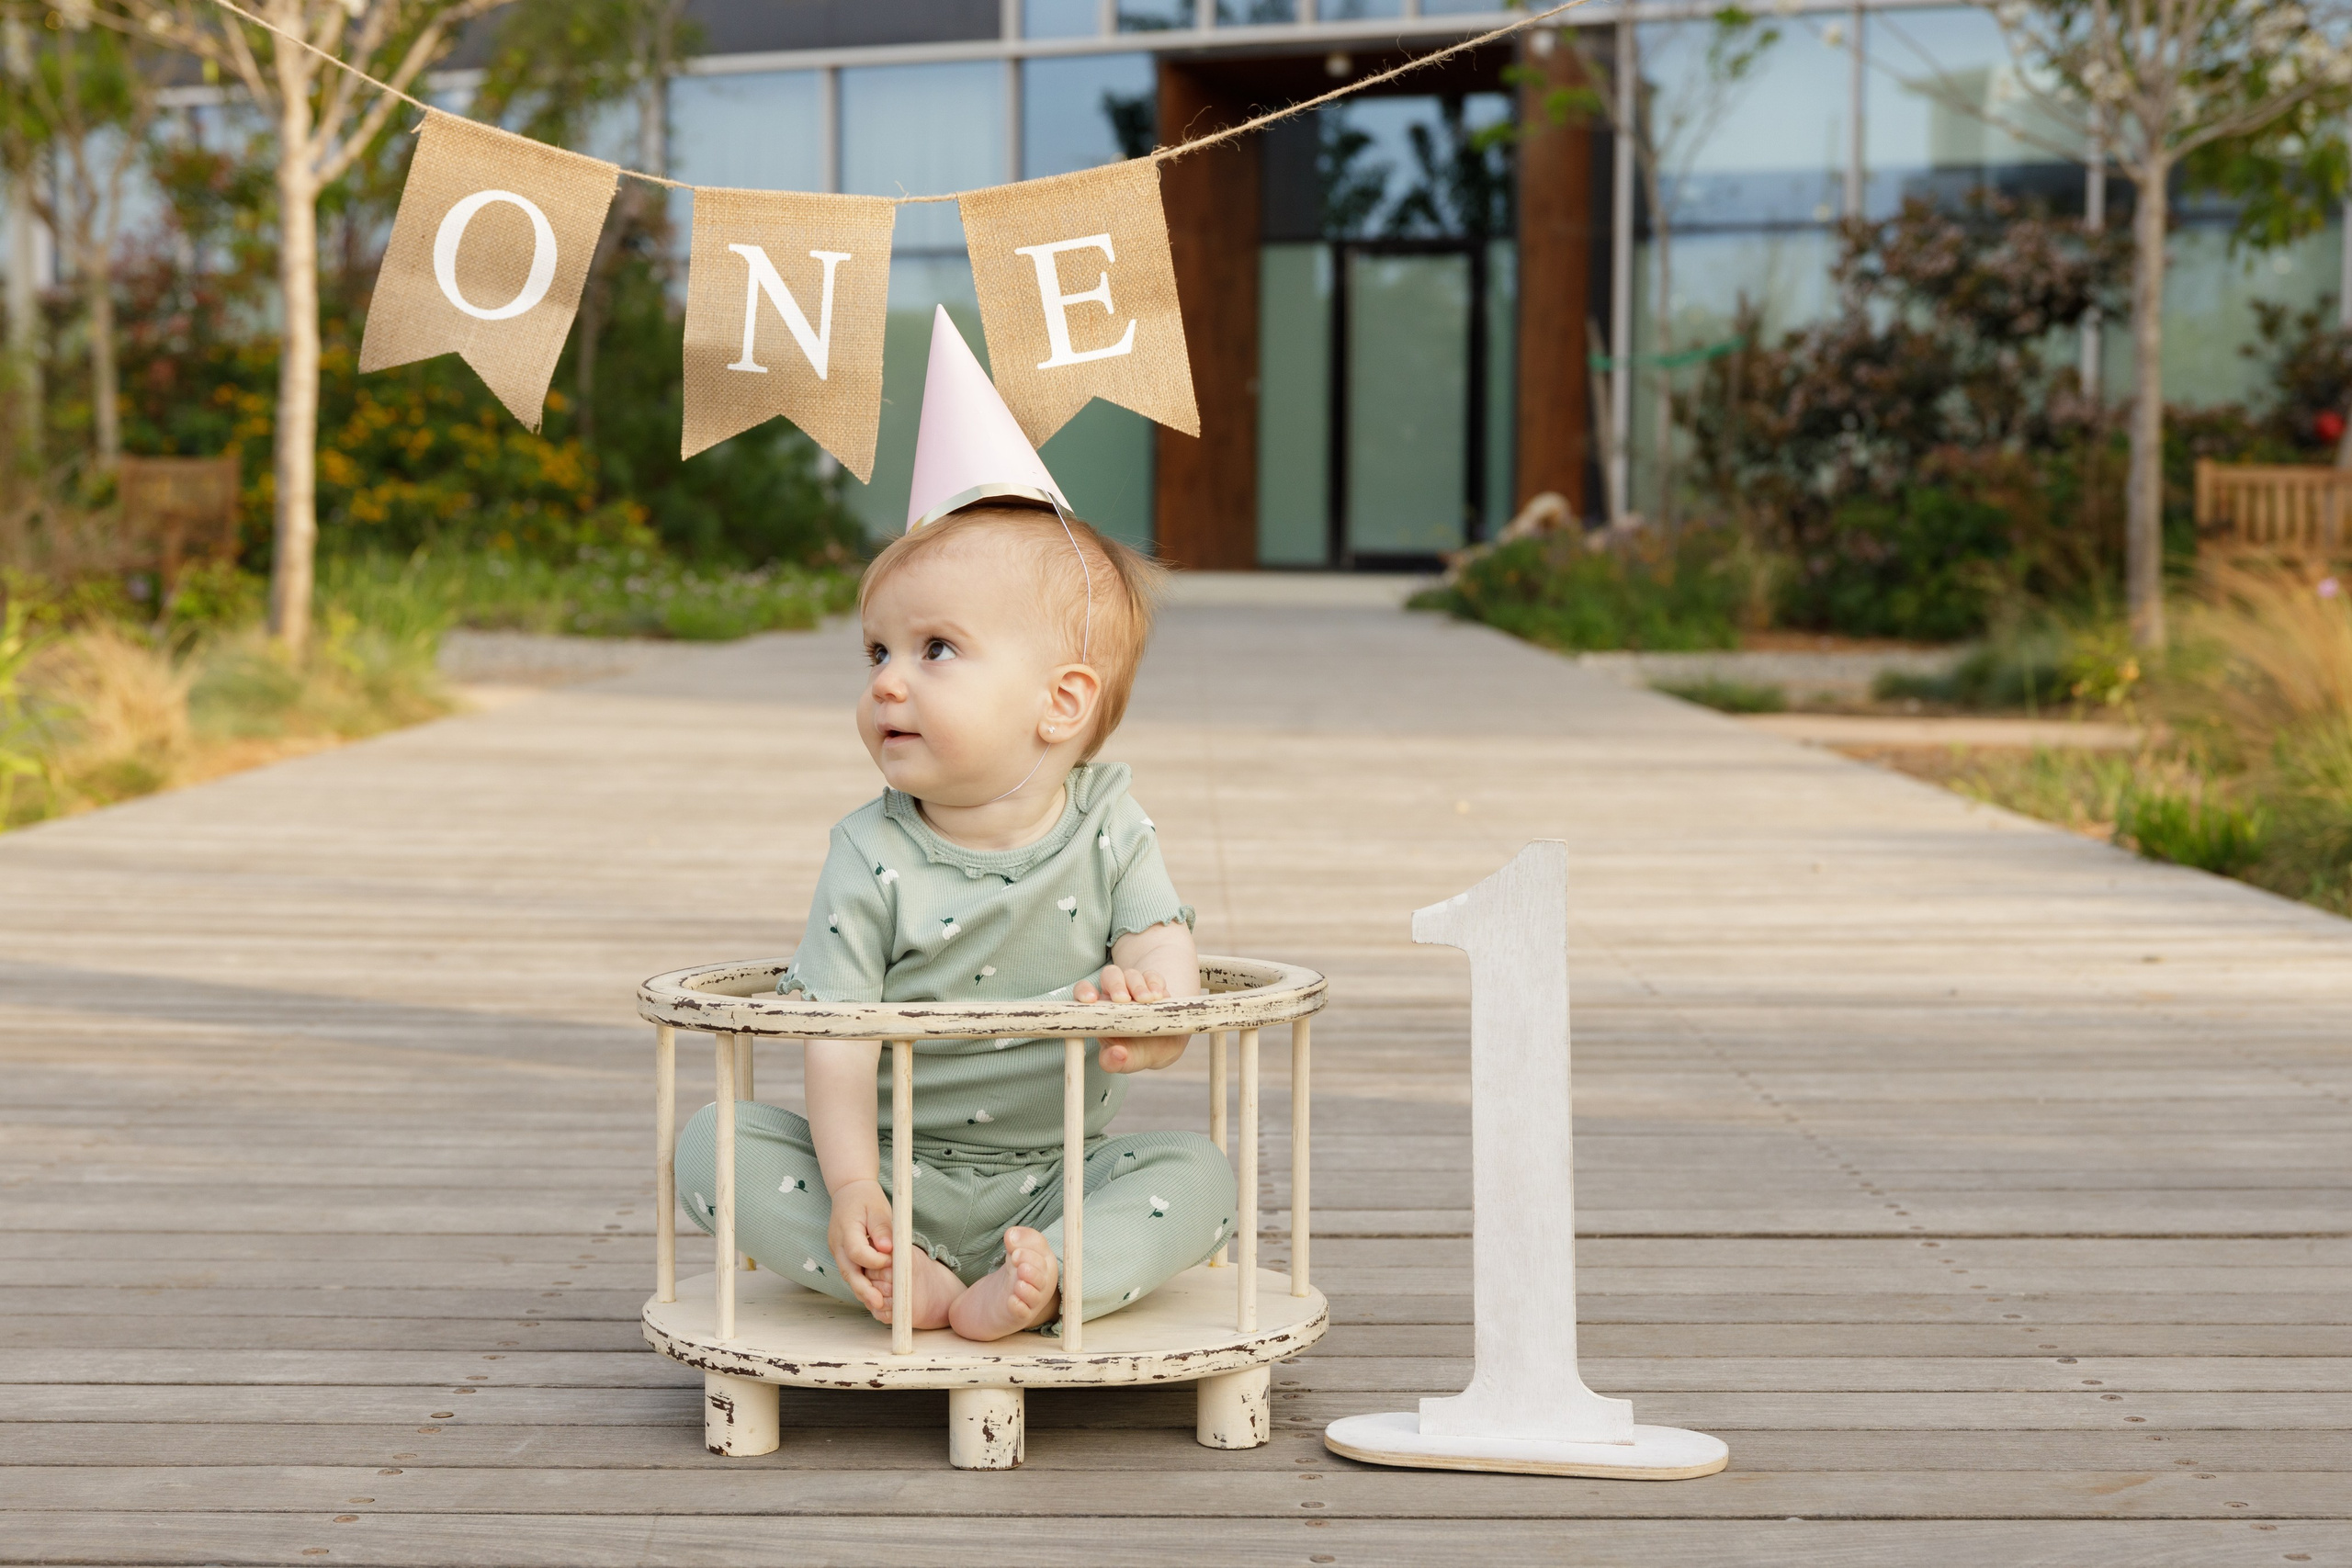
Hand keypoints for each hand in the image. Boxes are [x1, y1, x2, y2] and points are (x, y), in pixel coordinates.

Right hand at [825, 1177, 895, 1313]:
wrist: (849, 1191)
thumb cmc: (866, 1199)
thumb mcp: (878, 1208)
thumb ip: (882, 1228)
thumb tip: (888, 1248)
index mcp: (846, 1229)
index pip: (857, 1252)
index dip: (874, 1261)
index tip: (890, 1260)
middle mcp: (837, 1244)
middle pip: (848, 1271)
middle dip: (864, 1290)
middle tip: (879, 1303)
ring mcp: (837, 1251)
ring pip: (848, 1275)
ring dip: (862, 1291)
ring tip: (878, 1305)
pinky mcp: (842, 1255)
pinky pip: (851, 1272)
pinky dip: (861, 1284)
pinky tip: (874, 1295)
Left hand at [1075, 964, 1188, 1072]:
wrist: (1162, 1050)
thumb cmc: (1134, 1053)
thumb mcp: (1124, 1062)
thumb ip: (1114, 1062)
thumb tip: (1116, 1054)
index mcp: (1100, 1010)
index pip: (1084, 991)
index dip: (1084, 991)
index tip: (1089, 1000)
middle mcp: (1115, 995)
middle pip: (1110, 975)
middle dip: (1115, 984)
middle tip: (1123, 999)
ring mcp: (1135, 989)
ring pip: (1131, 974)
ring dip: (1137, 985)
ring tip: (1146, 1000)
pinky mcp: (1155, 988)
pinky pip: (1153, 977)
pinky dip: (1154, 983)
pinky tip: (1158, 996)